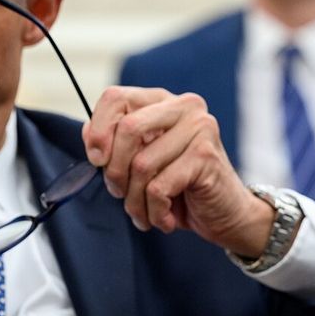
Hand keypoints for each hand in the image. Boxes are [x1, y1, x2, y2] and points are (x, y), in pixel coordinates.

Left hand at [82, 86, 272, 255]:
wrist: (224, 214)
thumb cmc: (180, 187)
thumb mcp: (141, 161)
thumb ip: (116, 143)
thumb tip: (90, 135)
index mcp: (163, 101)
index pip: (116, 97)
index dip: (98, 131)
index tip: (97, 160)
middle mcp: (185, 106)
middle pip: (127, 128)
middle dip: (115, 171)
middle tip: (121, 193)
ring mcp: (200, 128)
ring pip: (142, 165)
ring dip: (135, 201)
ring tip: (144, 213)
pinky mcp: (206, 156)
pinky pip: (159, 187)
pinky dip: (154, 211)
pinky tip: (164, 218)